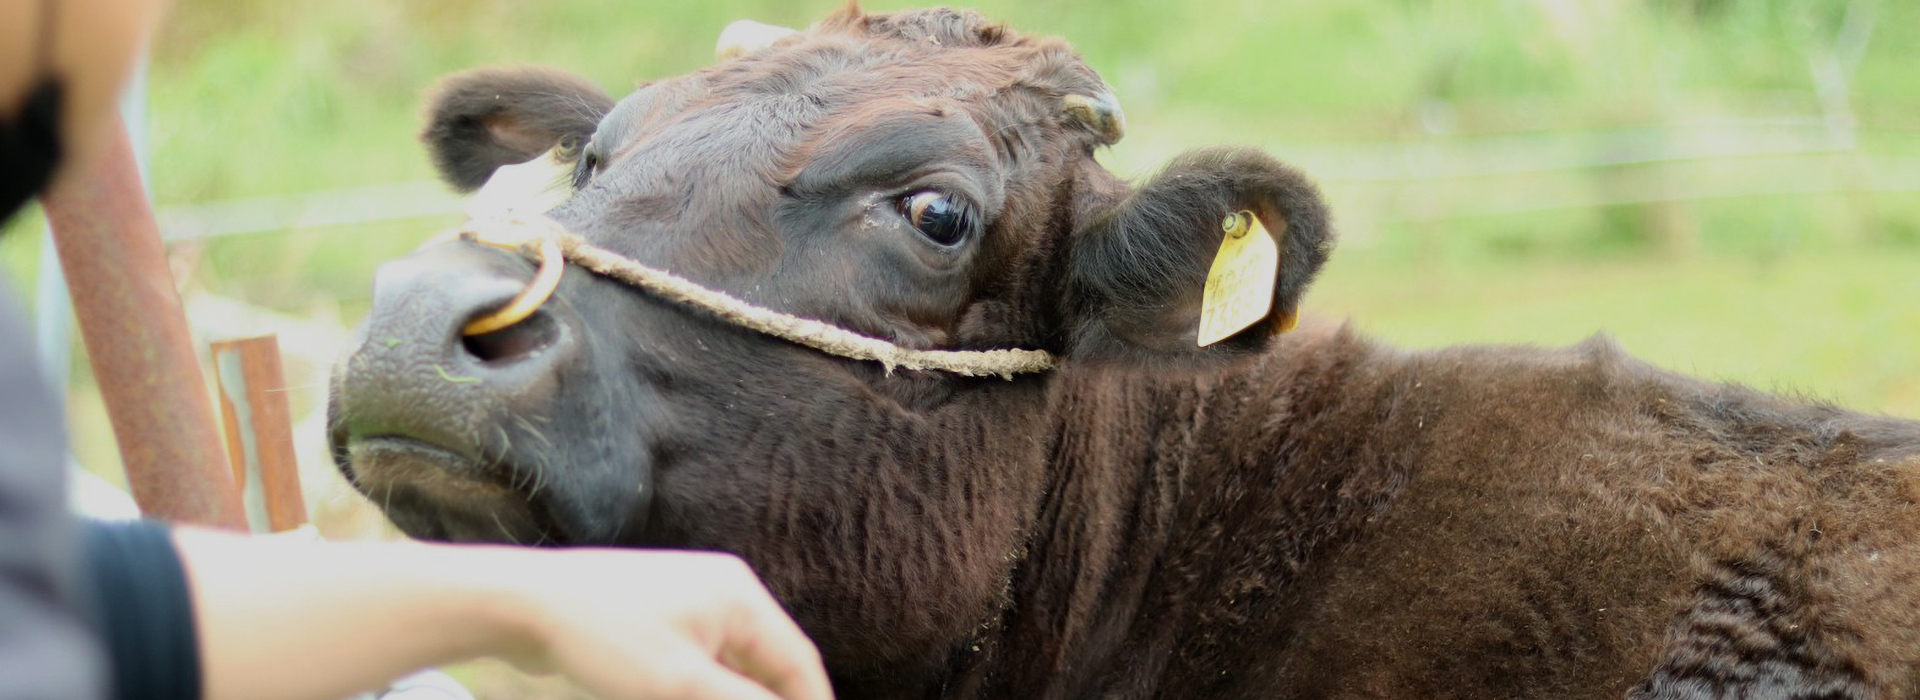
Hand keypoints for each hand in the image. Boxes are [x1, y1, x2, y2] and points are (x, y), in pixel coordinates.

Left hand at [488, 549, 832, 699]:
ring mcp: (691, 602)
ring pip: (736, 664)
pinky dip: (711, 689)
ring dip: (740, 697)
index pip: (799, 661)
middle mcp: (724, 592)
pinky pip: (704, 660)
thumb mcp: (682, 684)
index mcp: (740, 597)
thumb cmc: (604, 635)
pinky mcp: (661, 617)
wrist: (524, 603)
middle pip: (770, 662)